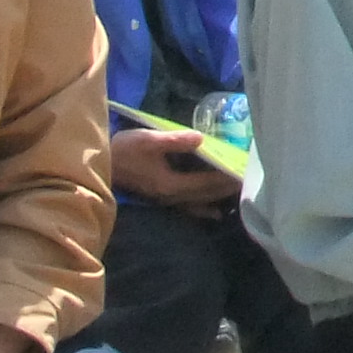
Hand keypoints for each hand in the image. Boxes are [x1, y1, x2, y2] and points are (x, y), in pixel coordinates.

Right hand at [107, 125, 240, 210]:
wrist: (101, 166)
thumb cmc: (124, 150)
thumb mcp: (149, 141)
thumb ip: (176, 141)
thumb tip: (202, 139)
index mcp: (171, 185)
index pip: (207, 183)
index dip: (227, 177)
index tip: (246, 171)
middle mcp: (172, 198)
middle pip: (207, 196)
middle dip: (228, 188)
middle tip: (251, 179)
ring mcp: (167, 201)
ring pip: (200, 203)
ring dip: (219, 197)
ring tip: (240, 192)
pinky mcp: (162, 199)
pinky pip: (189, 207)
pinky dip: (204, 209)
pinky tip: (216, 213)